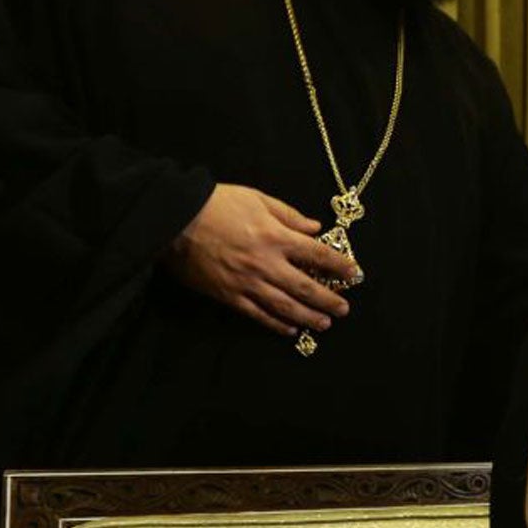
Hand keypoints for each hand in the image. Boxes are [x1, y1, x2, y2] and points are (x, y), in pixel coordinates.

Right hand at [165, 184, 356, 338]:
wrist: (174, 220)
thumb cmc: (216, 204)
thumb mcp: (257, 198)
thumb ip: (289, 215)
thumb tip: (315, 228)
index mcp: (276, 237)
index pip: (318, 255)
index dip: (340, 266)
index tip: (353, 274)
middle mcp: (266, 264)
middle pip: (306, 288)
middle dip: (329, 299)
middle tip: (343, 309)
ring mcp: (248, 283)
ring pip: (286, 307)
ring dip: (309, 317)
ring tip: (324, 323)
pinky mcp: (229, 296)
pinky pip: (258, 315)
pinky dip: (276, 324)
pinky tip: (290, 329)